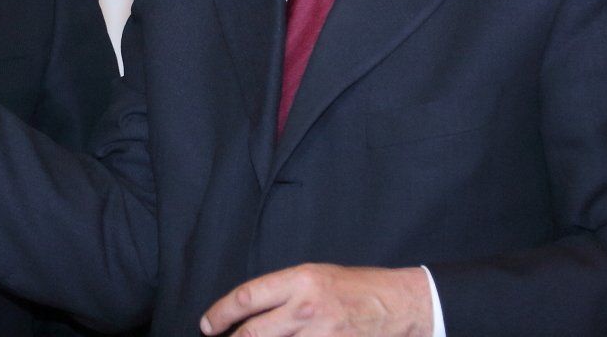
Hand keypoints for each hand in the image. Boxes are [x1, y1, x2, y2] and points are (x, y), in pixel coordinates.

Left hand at [200, 264, 431, 336]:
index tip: (208, 324)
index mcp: (300, 280)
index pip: (247, 298)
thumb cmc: (355, 288)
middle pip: (253, 332)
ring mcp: (321, 335)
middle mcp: (306, 308)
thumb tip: (250, 311)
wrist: (399, 305)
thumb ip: (283, 292)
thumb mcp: (316, 276)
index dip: (220, 313)